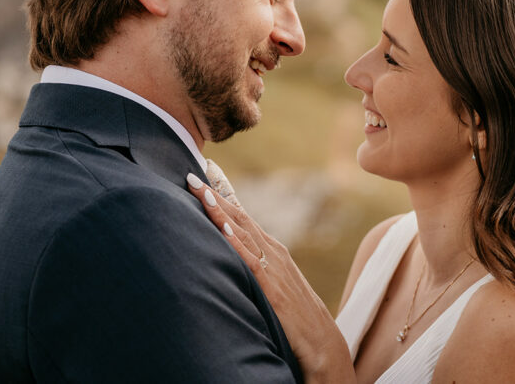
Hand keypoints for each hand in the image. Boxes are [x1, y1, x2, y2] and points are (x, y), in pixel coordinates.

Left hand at [186, 173, 354, 383]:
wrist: (323, 343)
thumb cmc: (296, 317)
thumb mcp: (272, 286)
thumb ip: (253, 270)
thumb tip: (228, 257)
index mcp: (270, 250)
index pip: (242, 214)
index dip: (223, 192)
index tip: (205, 170)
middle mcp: (272, 251)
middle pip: (238, 216)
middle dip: (214, 194)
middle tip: (191, 173)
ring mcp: (273, 267)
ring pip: (242, 231)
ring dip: (219, 209)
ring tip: (200, 190)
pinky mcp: (273, 287)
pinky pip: (250, 261)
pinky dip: (236, 242)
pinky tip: (223, 228)